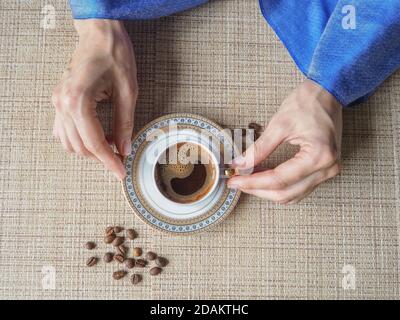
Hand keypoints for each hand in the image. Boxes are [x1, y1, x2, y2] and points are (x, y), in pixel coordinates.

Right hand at [52, 19, 137, 179]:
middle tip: (121, 157)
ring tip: (112, 146)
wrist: (99, 33)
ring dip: (90, 150)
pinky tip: (96, 137)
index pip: (94, 143)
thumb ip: (125, 123)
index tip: (121, 172)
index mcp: (78, 101)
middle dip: (101, 157)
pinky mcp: (59, 99)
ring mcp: (57, 101)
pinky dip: (79, 139)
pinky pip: (62, 130)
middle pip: (80, 146)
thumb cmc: (115, 56)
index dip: (109, 161)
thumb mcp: (128, 91)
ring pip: (69, 142)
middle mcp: (62, 103)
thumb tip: (125, 149)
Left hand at [228, 80, 341, 203]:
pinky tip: (263, 178)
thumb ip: (258, 149)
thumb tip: (240, 164)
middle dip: (258, 190)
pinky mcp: (324, 170)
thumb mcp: (279, 124)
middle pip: (286, 193)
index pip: (279, 180)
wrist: (328, 92)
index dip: (253, 182)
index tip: (234, 180)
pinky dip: (279, 186)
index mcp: (318, 156)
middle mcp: (327, 169)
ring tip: (247, 180)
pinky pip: (299, 187)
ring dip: (268, 191)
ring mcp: (328, 171)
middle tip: (236, 182)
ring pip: (292, 195)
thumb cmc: (308, 102)